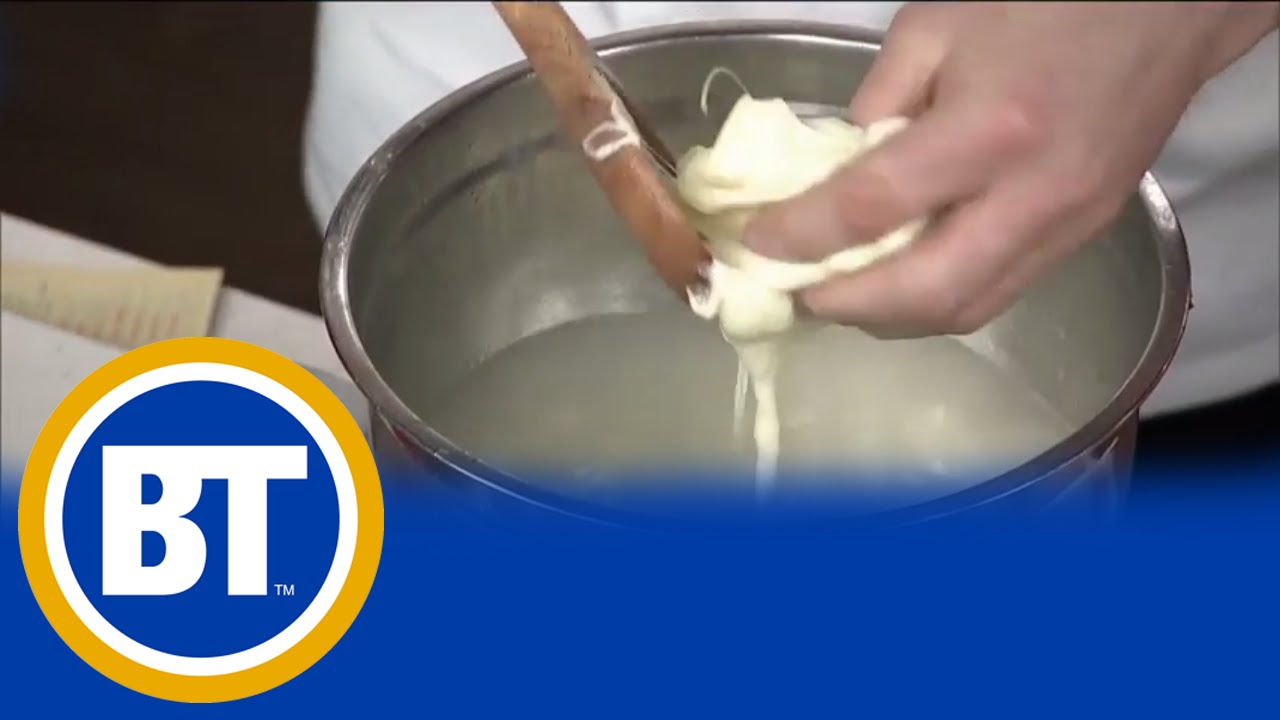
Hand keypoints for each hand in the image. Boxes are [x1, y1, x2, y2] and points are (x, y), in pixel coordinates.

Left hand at [743, 1, 1279, 336]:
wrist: (1169, 8)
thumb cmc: (1050, 0)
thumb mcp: (937, 25)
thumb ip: (879, 102)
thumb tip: (837, 168)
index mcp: (989, 129)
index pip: (873, 207)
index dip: (802, 235)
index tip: (755, 245)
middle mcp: (1033, 195)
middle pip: (924, 293)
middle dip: (847, 306)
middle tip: (799, 292)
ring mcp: (1067, 225)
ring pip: (967, 308)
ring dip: (892, 317)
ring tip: (843, 292)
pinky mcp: (1085, 236)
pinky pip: (1002, 290)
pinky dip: (940, 299)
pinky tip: (906, 278)